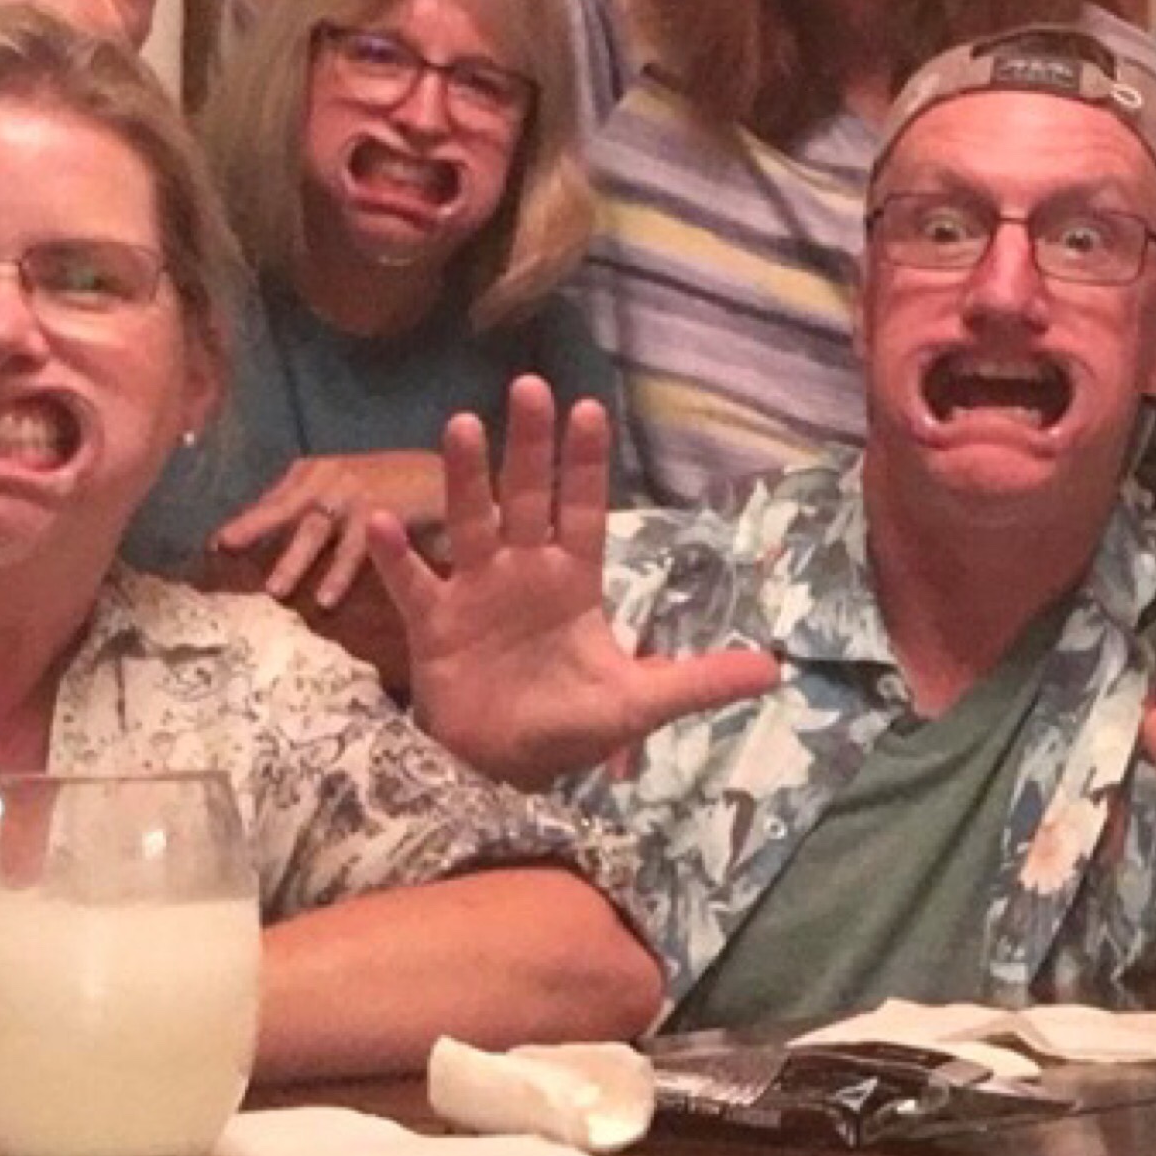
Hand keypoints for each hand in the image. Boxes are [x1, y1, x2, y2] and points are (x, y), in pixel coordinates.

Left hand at [207, 450, 438, 610]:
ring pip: (314, 529)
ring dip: (294, 560)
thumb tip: (258, 541)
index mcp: (311, 473)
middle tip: (223, 550)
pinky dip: (339, 573)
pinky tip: (327, 600)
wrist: (441, 478)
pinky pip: (354, 548)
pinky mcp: (380, 511)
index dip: (244, 523)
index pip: (270, 501)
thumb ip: (305, 511)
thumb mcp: (340, 493)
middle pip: (281, 508)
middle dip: (251, 528)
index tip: (214, 547)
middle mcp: (326, 477)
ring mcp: (353, 492)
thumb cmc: (385, 491)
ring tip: (274, 592)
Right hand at [370, 376, 777, 787]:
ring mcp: (474, 593)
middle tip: (530, 386)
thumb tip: (775, 671)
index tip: (588, 409)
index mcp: (572, 580)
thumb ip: (699, 681)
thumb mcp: (640, 704)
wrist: (502, 768)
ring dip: (465, 478)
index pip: (585, 509)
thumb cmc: (568, 725)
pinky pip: (412, 584)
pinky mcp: (433, 625)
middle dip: (529, 447)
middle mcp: (522, 571)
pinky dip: (396, 557)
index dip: (587, 464)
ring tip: (461, 425)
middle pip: (526, 497)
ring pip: (470, 522)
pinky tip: (380, 521)